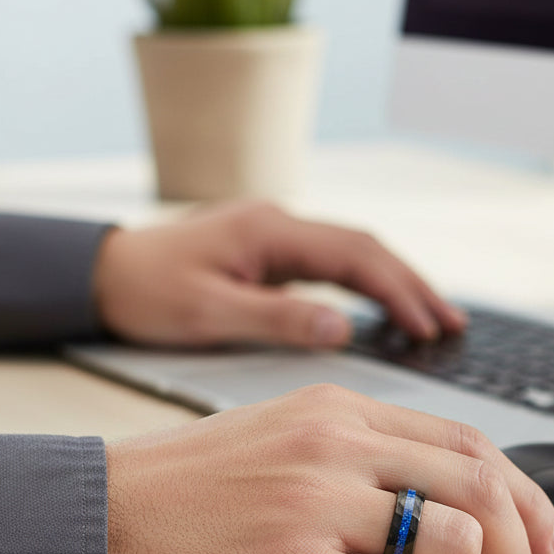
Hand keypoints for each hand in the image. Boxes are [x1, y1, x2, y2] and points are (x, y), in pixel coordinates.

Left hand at [93, 200, 465, 347]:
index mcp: (268, 232)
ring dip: (390, 283)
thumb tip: (343, 328)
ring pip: (348, 255)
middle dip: (410, 284)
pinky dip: (358, 287)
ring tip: (429, 319)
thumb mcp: (207, 312)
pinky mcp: (263, 254)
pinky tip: (376, 311)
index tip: (430, 326)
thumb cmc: (145, 291)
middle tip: (452, 325)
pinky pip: (325, 267)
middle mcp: (276, 225)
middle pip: (363, 248)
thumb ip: (275, 318)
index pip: (354, 255)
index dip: (398, 291)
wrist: (102, 273)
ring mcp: (271, 237)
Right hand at [105, 384, 553, 553]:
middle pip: (481, 491)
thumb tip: (441, 506)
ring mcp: (310, 503)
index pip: (470, 443)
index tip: (548, 544)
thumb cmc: (179, 493)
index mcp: (334, 411)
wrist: (90, 522)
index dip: (527, 499)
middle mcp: (332, 446)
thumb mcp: (274, 442)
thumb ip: (355, 458)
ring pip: (456, 546)